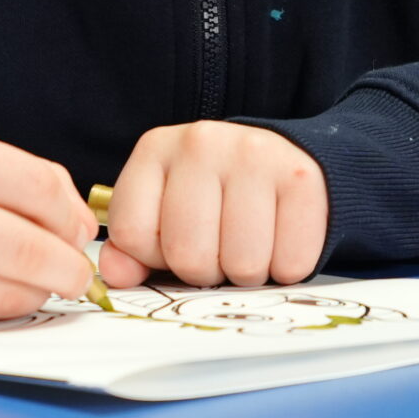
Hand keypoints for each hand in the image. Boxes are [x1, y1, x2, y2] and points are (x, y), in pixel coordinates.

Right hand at [0, 129, 100, 327]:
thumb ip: (9, 177)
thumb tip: (77, 226)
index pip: (37, 186)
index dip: (71, 214)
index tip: (76, 228)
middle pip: (30, 251)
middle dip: (68, 269)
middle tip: (74, 272)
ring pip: (7, 296)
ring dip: (34, 293)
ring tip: (28, 279)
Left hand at [99, 122, 327, 288]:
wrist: (285, 160)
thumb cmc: (215, 196)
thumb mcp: (163, 211)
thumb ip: (133, 248)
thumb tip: (116, 275)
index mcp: (155, 149)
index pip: (132, 233)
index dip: (153, 257)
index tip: (175, 241)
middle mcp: (201, 142)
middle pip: (188, 255)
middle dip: (205, 271)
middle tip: (219, 249)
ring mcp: (254, 155)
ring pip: (241, 265)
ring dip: (247, 274)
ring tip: (250, 244)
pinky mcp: (302, 178)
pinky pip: (290, 263)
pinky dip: (286, 268)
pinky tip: (281, 240)